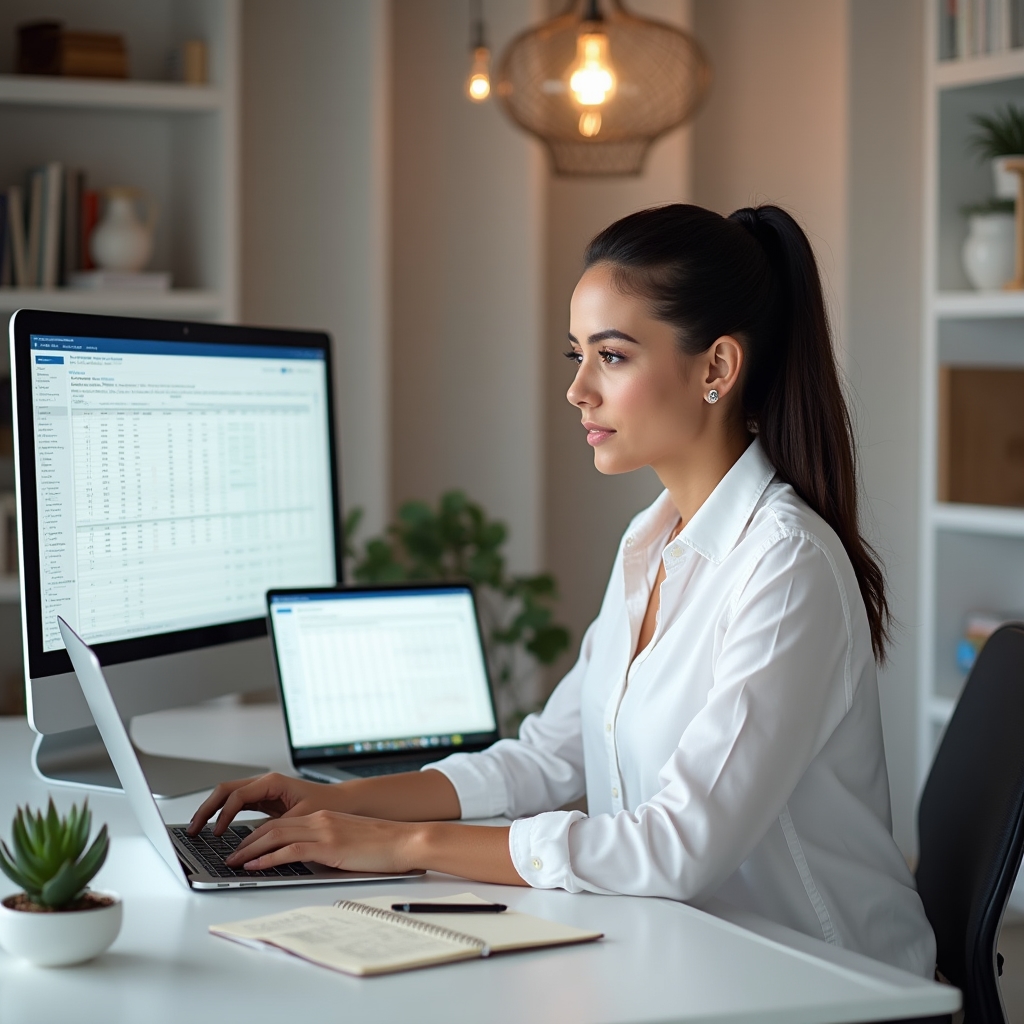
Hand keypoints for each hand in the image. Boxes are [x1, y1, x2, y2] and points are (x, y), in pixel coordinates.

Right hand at [188, 773, 340, 835]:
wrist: (344, 803)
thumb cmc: (328, 805)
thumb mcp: (302, 818)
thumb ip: (278, 829)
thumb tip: (257, 842)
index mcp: (272, 782)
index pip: (238, 794)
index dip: (223, 815)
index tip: (217, 834)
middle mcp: (265, 783)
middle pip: (226, 790)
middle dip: (207, 809)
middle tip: (193, 829)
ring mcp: (264, 791)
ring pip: (229, 796)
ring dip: (212, 811)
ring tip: (197, 829)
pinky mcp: (265, 801)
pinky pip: (238, 804)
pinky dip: (224, 814)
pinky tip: (217, 829)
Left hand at [225, 809, 418, 873]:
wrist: (403, 841)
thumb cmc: (381, 846)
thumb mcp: (347, 842)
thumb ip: (325, 846)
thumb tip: (305, 861)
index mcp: (323, 818)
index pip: (281, 823)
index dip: (257, 835)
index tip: (242, 846)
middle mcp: (319, 820)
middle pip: (271, 827)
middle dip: (246, 842)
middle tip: (229, 855)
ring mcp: (322, 831)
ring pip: (274, 836)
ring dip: (250, 850)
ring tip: (233, 862)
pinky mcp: (328, 845)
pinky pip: (290, 850)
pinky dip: (267, 858)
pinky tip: (254, 866)